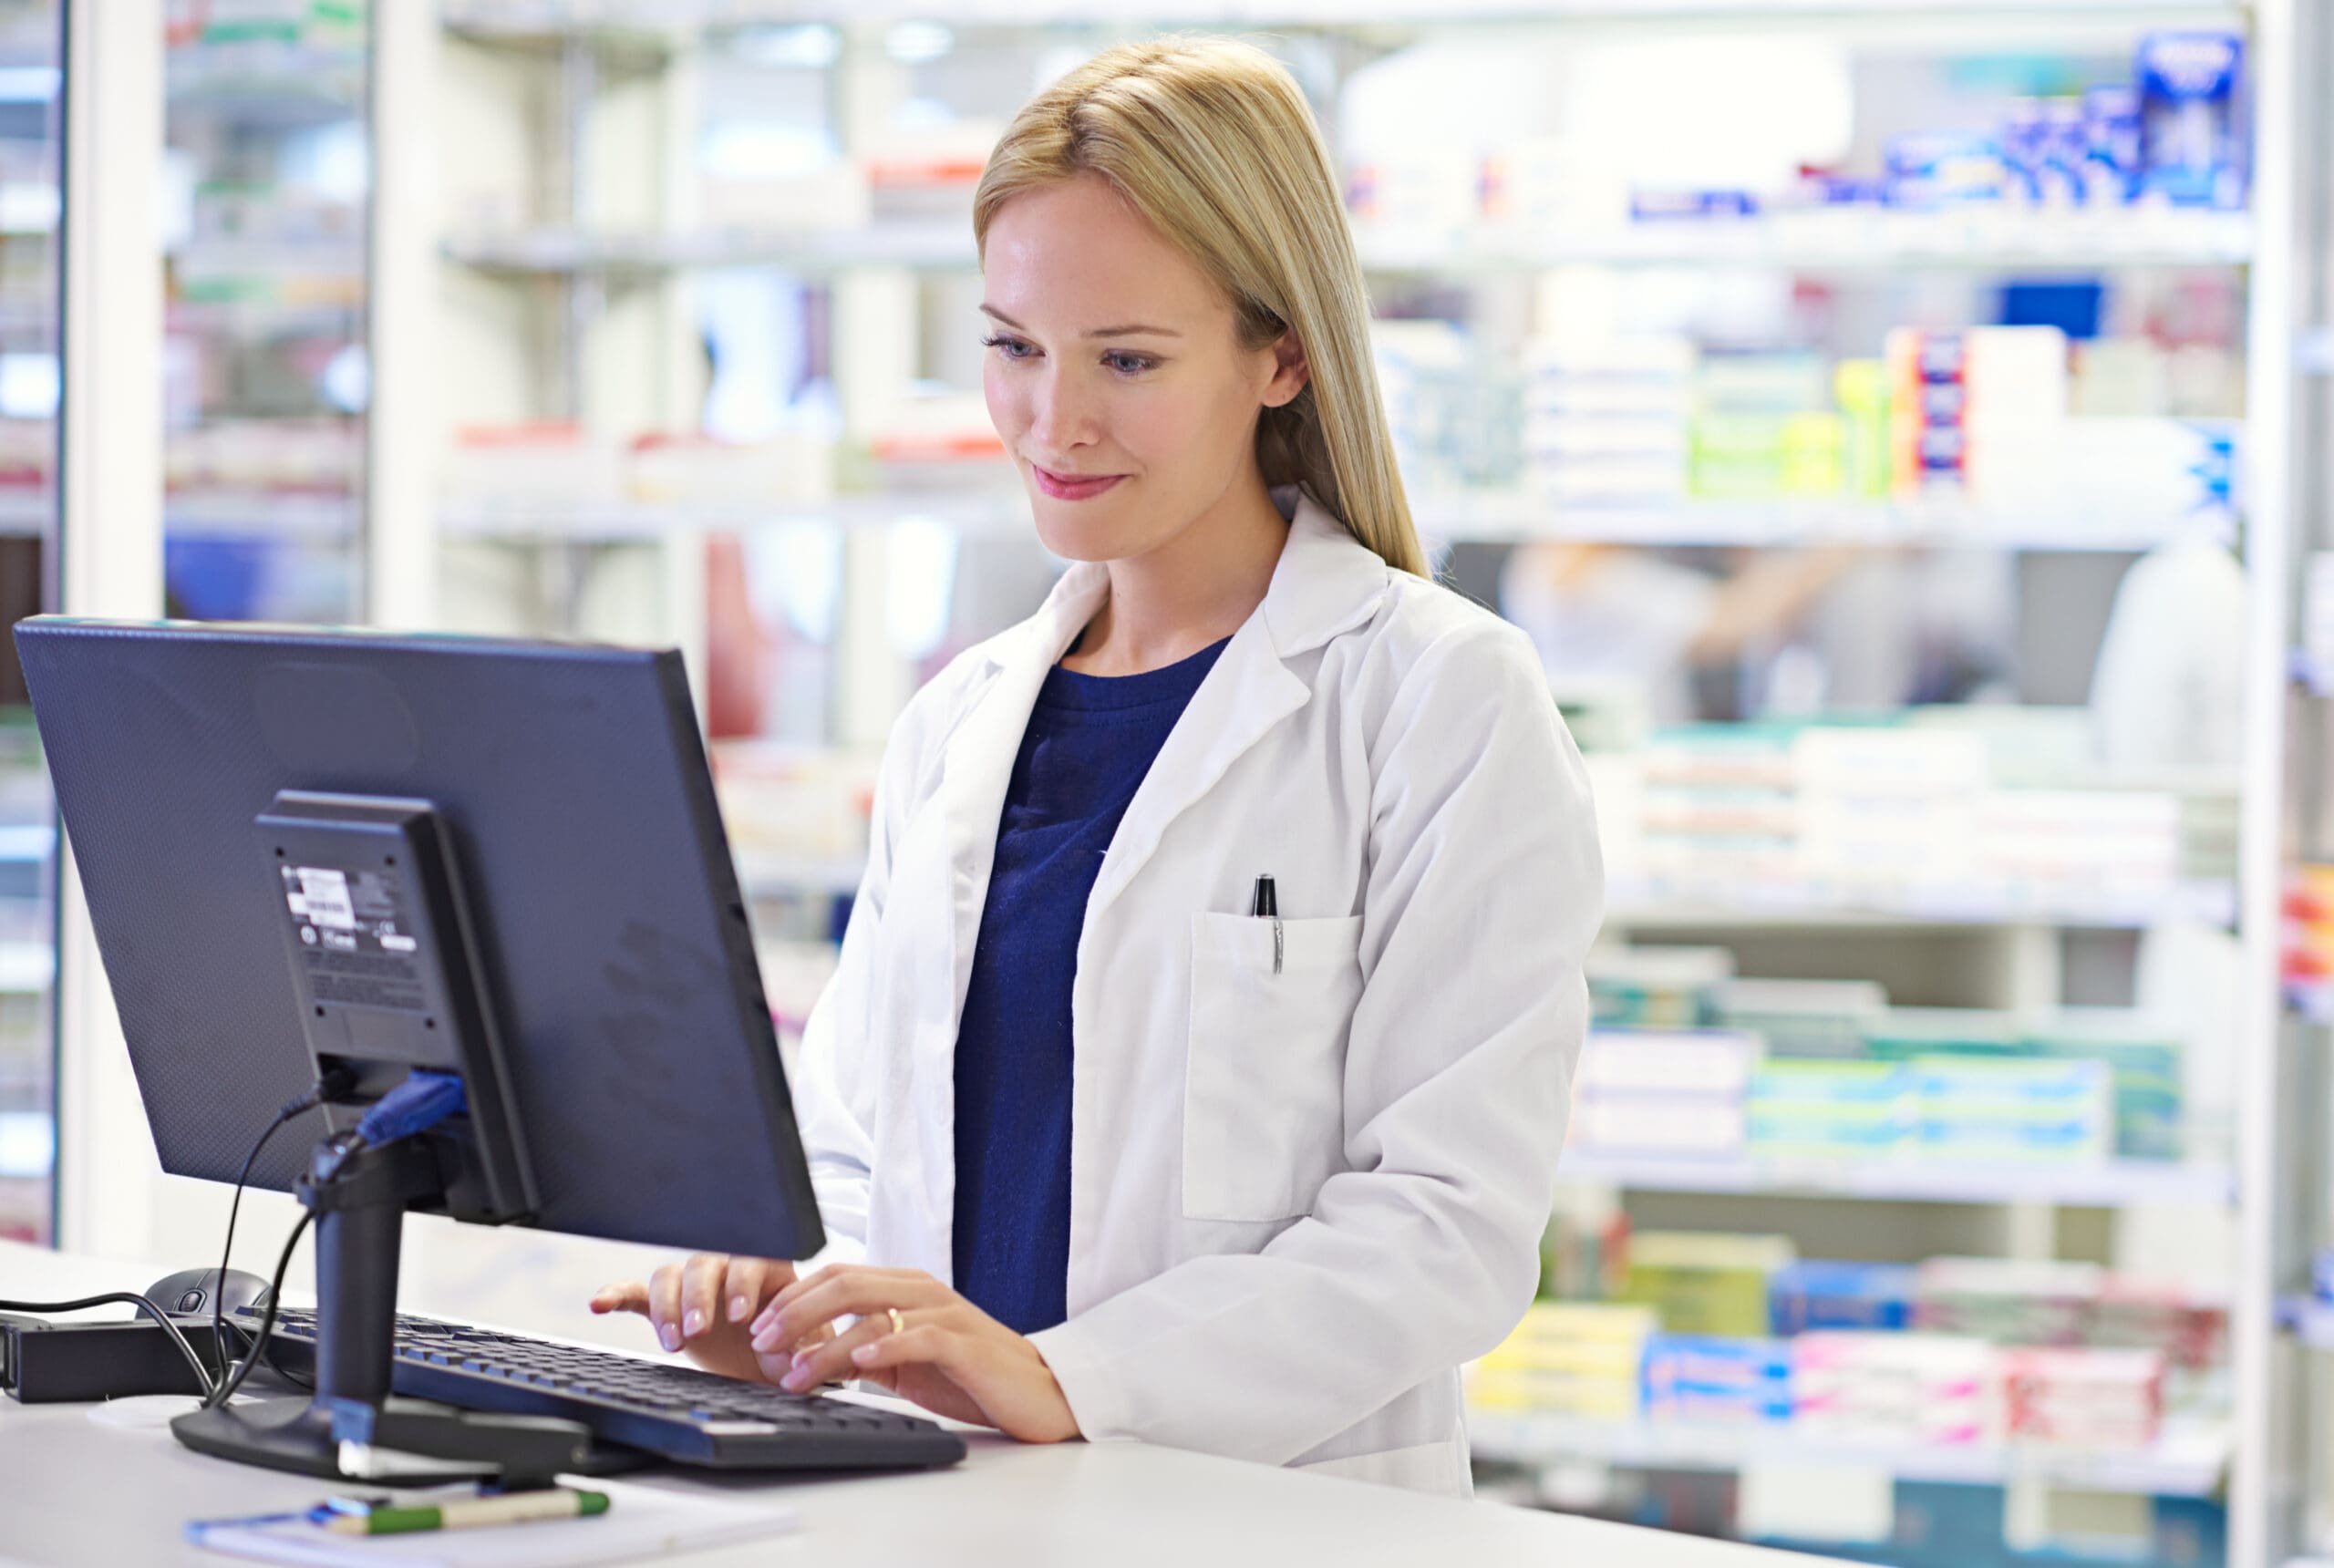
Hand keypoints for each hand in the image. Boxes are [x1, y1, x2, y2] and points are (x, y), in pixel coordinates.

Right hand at [589, 1253, 830, 1384]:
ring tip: (674, 1343)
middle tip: (699, 1330)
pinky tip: (598, 1304)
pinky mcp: (666, 1308)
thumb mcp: (805, 1345)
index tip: (740, 1315)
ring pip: (669, 1277)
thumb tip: (795, 1349)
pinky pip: (636, 1294)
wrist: (772, 1368)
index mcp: (767, 1268)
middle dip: (698, 1297)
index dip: (741, 1283)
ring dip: (667, 1307)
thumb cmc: (793, 1347)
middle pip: (703, 1265)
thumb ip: (801, 1343)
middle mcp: (726, 1270)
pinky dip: (616, 1295)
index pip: (749, 1261)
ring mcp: (693, 1287)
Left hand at [750, 1265, 1079, 1443]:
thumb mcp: (904, 1362)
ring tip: (796, 1374)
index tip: (758, 1329)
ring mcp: (946, 1313)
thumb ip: (862, 1351)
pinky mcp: (965, 1343)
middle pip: (847, 1283)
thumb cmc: (969, 1375)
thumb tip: (804, 1359)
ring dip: (826, 1343)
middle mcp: (922, 1290)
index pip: (838, 1276)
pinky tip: (859, 1360)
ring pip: (874, 1310)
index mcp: (906, 1287)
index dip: (793, 1298)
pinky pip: (920, 1336)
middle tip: (762, 1343)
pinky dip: (885, 1345)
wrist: (1038, 1391)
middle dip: (796, 1313)